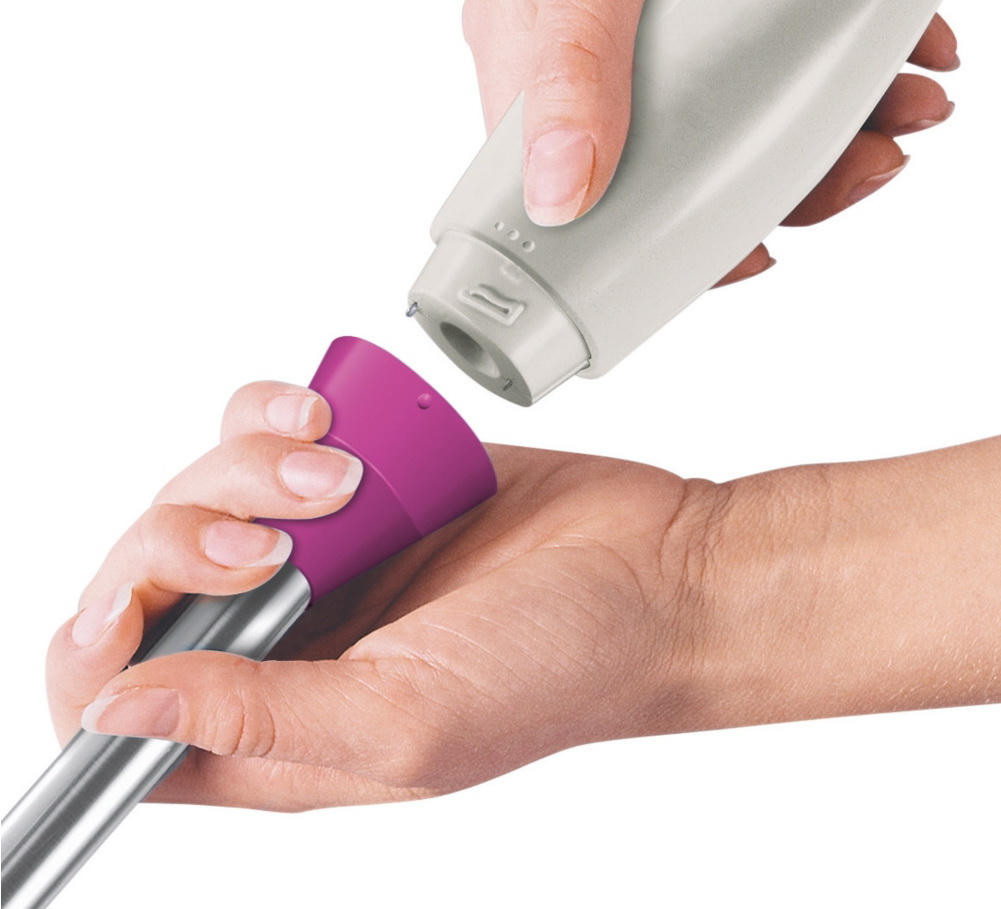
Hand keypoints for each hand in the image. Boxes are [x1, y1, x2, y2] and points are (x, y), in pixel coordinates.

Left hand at [47, 385, 1000, 812]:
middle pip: (142, 583)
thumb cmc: (559, 666)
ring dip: (244, 469)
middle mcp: (284, 644)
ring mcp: (318, 558)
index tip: (142, 608)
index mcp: (279, 730)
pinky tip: (331, 426)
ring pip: (196, 493)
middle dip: (181, 542)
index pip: (112, 710)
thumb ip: (256, 719)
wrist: (653, 569)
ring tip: (344, 476)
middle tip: (279, 541)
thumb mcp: (407, 720)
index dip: (93, 657)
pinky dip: (274, 416)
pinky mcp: (356, 484)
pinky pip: (260, 434)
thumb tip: (114, 713)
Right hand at [462, 1, 958, 282]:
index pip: (612, 204)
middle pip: (709, 160)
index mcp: (554, 89)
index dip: (684, 241)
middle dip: (803, 174)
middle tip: (870, 168)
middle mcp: (613, 67)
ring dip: (851, 116)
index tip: (758, 253)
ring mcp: (678, 33)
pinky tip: (902, 44)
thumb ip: (562, 78)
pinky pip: (794, 42)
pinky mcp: (733, 6)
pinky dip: (861, 51)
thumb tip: (560, 196)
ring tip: (911, 101)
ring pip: (763, 105)